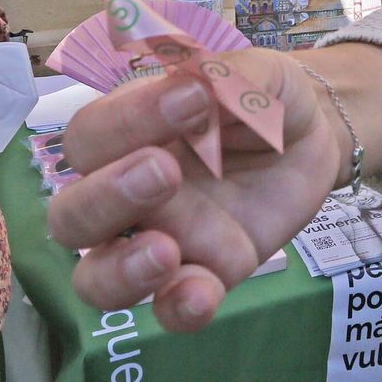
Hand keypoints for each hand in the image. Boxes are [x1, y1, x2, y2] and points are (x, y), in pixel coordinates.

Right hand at [47, 49, 341, 331]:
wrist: (309, 137)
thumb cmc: (258, 96)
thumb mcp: (255, 71)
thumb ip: (230, 74)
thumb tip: (203, 81)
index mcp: (125, 134)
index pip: (91, 135)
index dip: (128, 120)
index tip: (192, 98)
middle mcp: (126, 193)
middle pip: (71, 216)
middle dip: (107, 198)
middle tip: (164, 172)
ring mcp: (161, 240)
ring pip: (97, 278)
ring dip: (120, 271)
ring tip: (166, 252)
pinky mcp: (204, 274)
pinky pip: (170, 309)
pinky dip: (178, 308)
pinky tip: (201, 294)